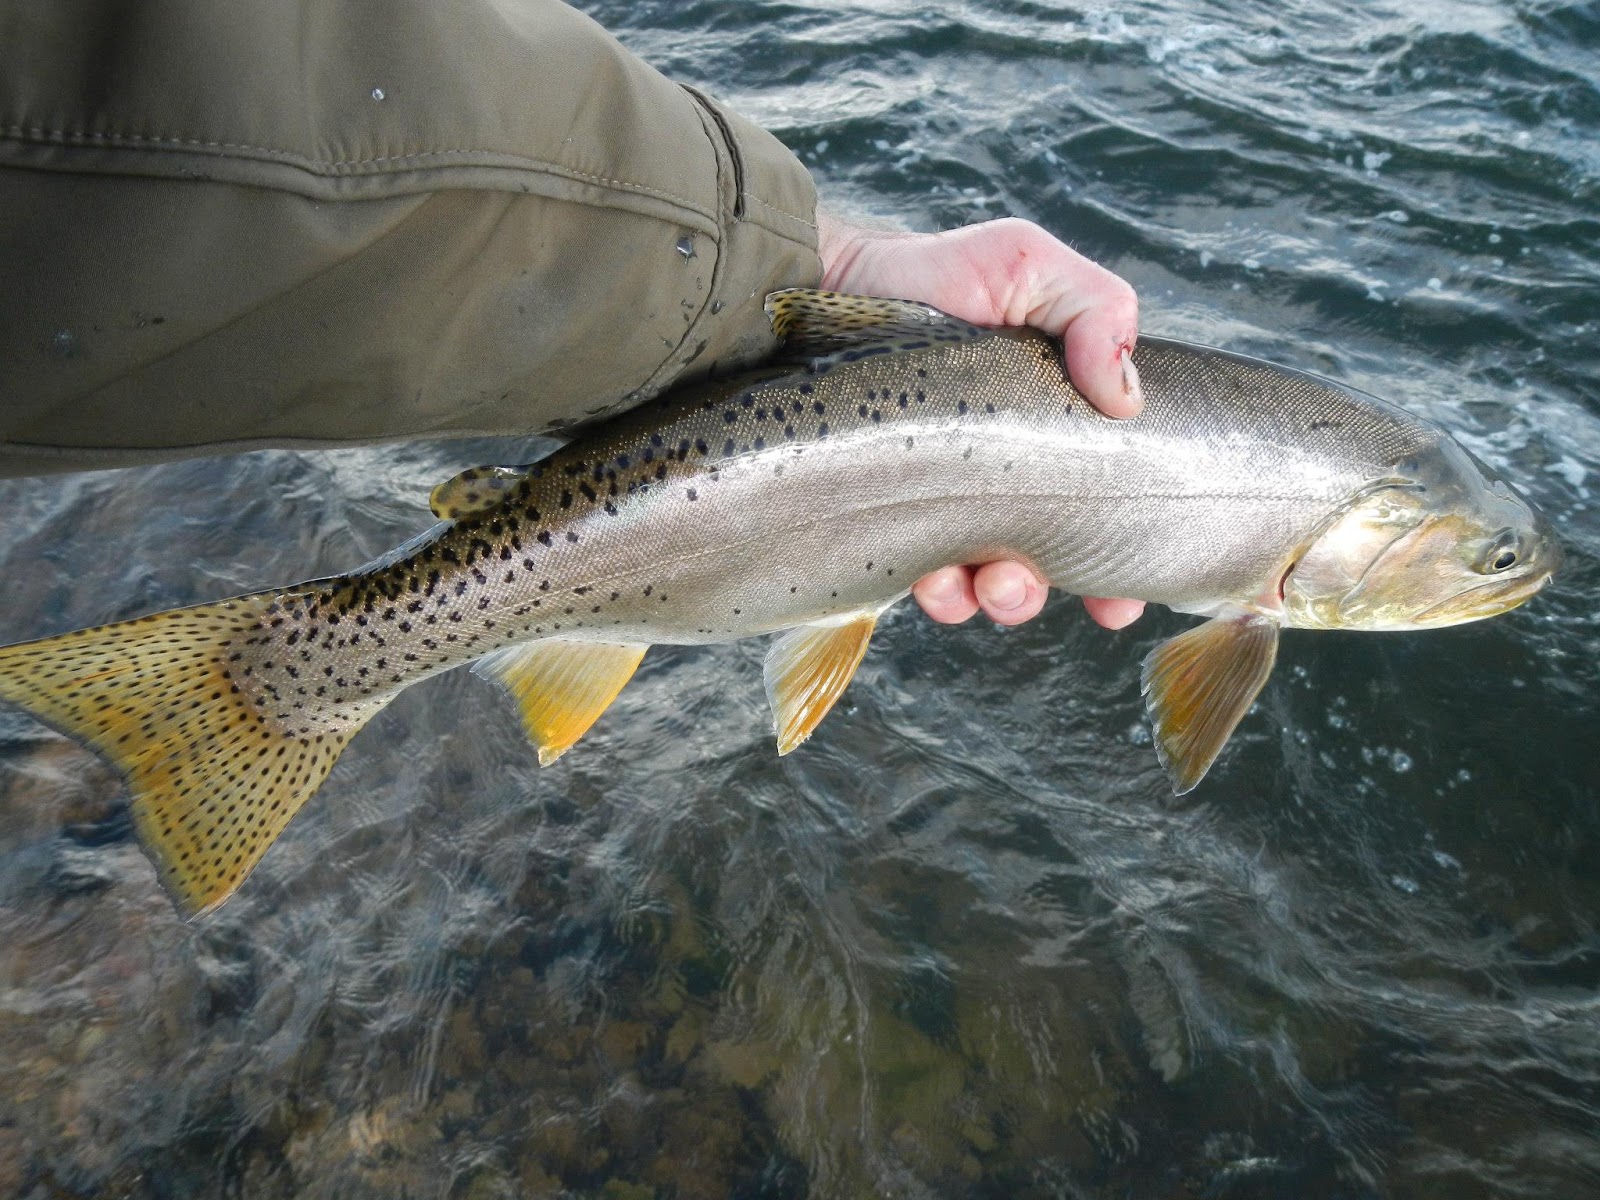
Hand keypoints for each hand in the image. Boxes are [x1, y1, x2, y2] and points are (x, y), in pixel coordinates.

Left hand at [817, 211, 1145, 630]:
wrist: (829, 286)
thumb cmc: (934, 276)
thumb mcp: (1028, 267)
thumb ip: (1098, 311)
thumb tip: (1129, 400)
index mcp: (1051, 434)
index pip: (1100, 509)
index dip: (1120, 566)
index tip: (1124, 598)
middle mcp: (1002, 480)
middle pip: (1044, 564)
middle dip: (1046, 590)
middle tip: (1027, 579)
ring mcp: (943, 505)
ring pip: (984, 585)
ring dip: (1000, 598)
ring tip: (992, 581)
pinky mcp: (889, 519)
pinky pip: (919, 580)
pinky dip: (938, 592)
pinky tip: (933, 577)